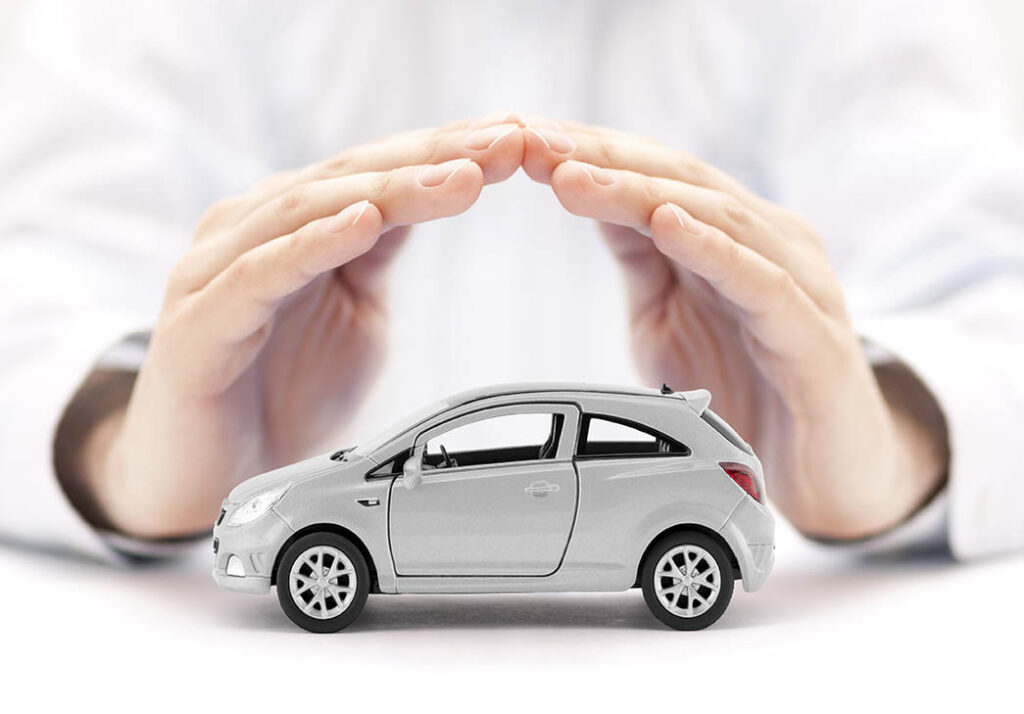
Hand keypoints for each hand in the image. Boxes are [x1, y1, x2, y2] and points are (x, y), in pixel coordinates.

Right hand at [72, 114, 524, 537]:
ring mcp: (216, 272)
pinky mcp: (197, 324)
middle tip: (505, 143)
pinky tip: (363, 222)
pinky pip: (259, 274)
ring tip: (459, 177)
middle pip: (348, 177)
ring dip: (389, 190)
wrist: (214, 481)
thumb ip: (381, 251)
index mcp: (289, 224)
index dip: (446, 151)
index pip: (375, 171)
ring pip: (307, 211)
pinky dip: (313, 245)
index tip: (515, 138)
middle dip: (433, 158)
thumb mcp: (355, 309)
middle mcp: (249, 231)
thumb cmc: (283, 393)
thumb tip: (438, 190)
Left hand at [522, 118, 947, 537]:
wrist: (827, 475)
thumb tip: (585, 196)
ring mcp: (799, 284)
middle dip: (603, 160)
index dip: (592, 153)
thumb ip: (640, 259)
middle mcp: (771, 243)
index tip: (525, 138)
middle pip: (682, 181)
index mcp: (734, 235)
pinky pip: (763, 283)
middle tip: (536, 144)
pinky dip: (714, 249)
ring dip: (640, 193)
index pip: (657, 175)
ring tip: (575, 176)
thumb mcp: (669, 318)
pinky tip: (668, 224)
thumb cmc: (749, 390)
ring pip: (718, 218)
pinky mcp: (814, 337)